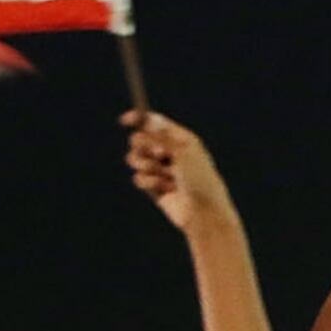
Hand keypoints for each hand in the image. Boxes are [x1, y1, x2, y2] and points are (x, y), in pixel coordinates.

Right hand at [124, 111, 235, 231]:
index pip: (156, 123)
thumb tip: (146, 120)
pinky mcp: (154, 187)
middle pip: (141, 140)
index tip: (126, 120)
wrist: (204, 212)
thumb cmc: (199, 178)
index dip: (140, 119)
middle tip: (158, 154)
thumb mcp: (182, 151)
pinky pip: (139, 178)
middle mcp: (170, 153)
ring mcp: (161, 170)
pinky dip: (150, 182)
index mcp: (181, 139)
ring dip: (146, 165)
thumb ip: (161, 136)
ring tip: (162, 174)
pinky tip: (166, 190)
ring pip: (136, 158)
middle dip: (144, 146)